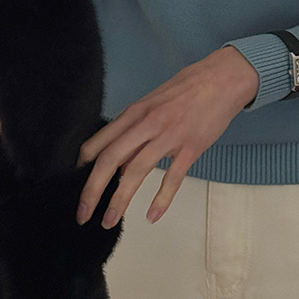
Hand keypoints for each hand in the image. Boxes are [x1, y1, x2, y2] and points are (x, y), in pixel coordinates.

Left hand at [75, 47, 259, 228]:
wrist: (224, 78)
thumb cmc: (189, 89)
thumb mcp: (154, 103)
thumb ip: (136, 130)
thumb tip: (122, 162)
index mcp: (135, 112)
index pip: (99, 143)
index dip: (82, 168)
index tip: (75, 186)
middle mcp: (147, 124)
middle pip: (109, 160)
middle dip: (91, 191)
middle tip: (82, 214)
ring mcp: (169, 136)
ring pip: (136, 171)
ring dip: (119, 199)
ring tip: (109, 221)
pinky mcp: (191, 147)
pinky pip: (172, 177)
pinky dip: (161, 199)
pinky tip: (152, 216)